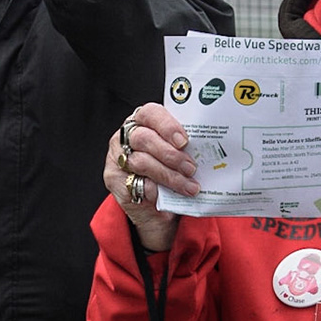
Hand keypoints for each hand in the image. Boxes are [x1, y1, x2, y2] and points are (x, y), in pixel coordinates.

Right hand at [104, 103, 197, 250]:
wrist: (158, 207)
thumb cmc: (171, 172)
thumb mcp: (179, 154)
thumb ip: (185, 147)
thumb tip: (206, 149)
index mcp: (143, 122)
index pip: (150, 113)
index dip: (167, 125)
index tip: (184, 141)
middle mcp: (126, 137)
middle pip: (143, 138)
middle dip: (170, 154)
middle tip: (190, 168)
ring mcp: (118, 158)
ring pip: (141, 162)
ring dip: (169, 176)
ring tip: (189, 186)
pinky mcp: (114, 179)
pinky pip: (135, 183)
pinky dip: (155, 191)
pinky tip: (168, 195)